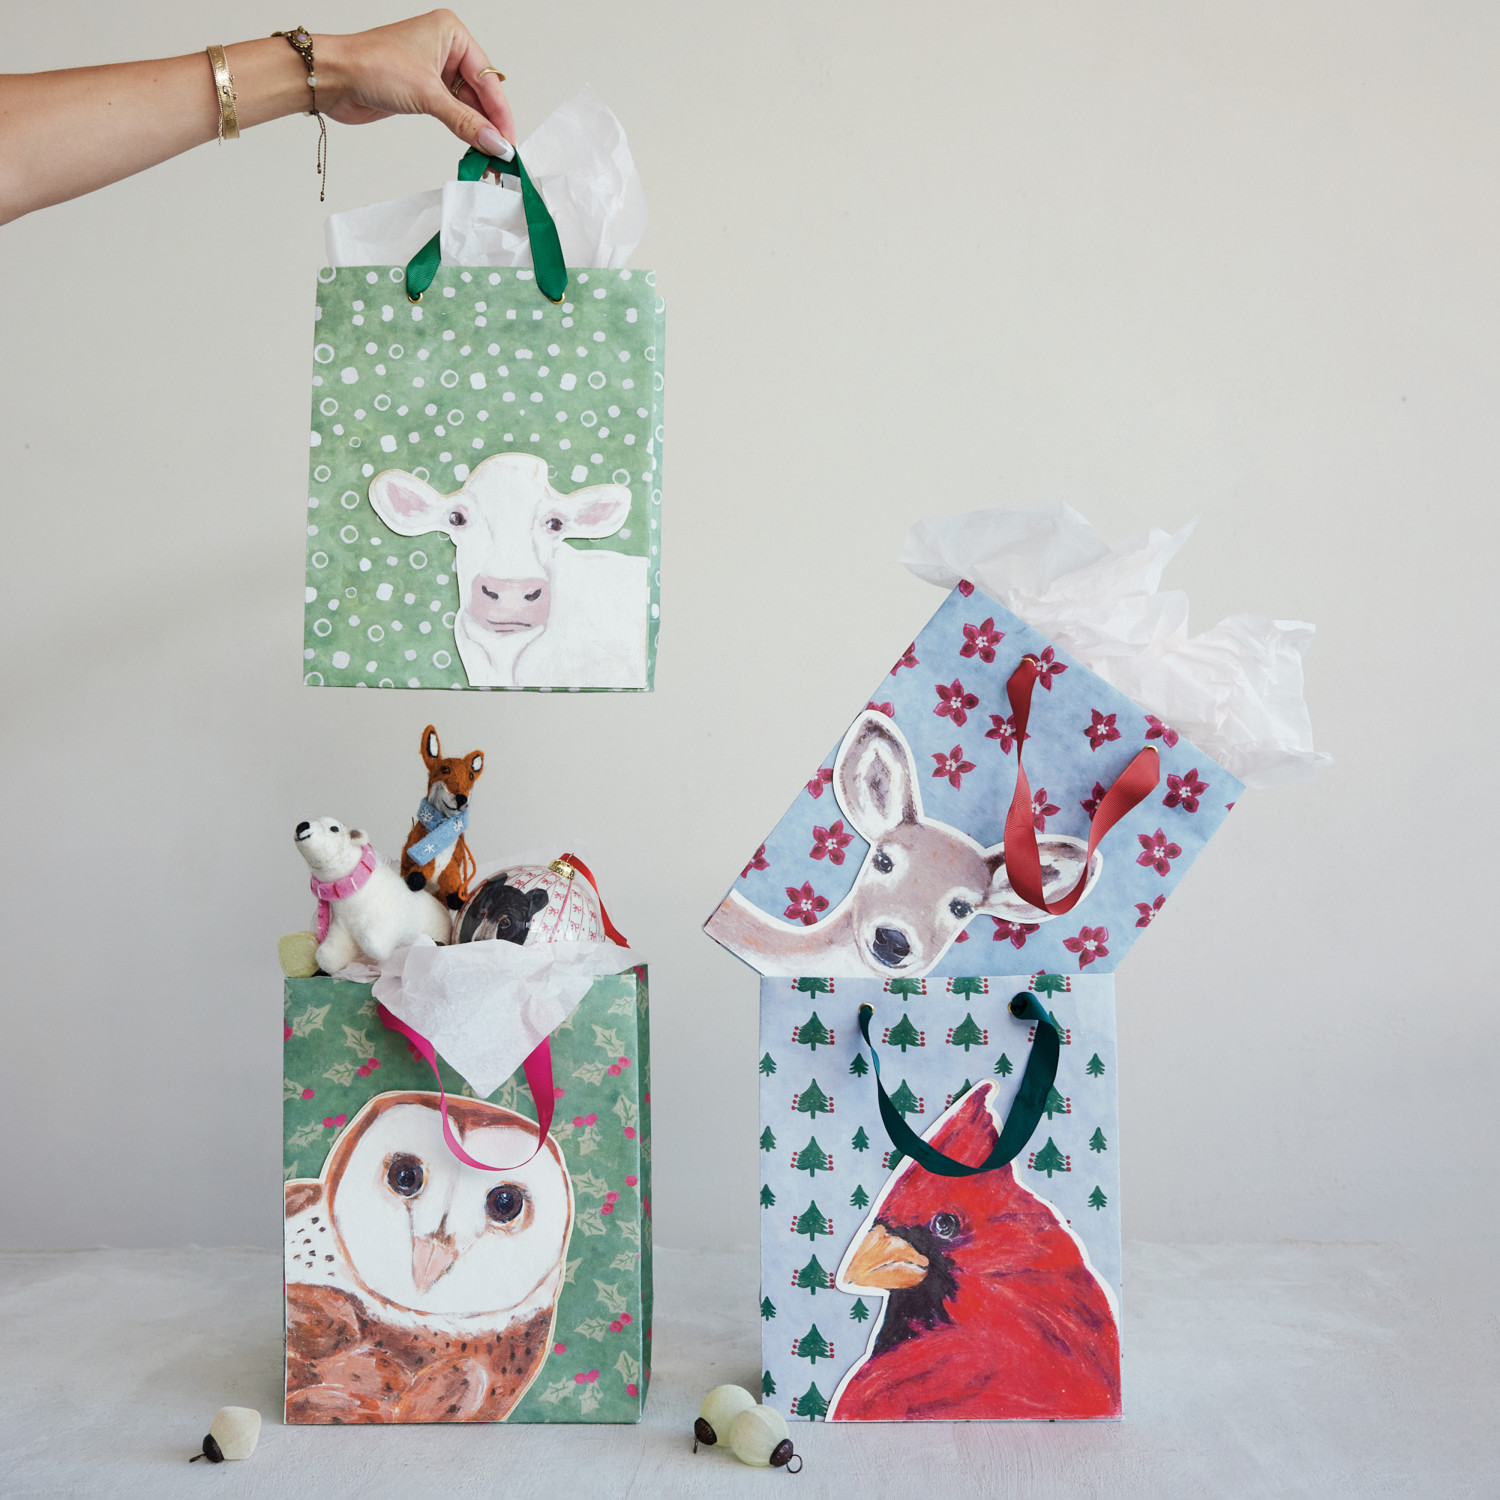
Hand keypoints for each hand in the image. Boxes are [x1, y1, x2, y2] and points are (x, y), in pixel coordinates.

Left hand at [317, 10, 515, 157]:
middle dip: (491, 125)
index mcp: (451, 34)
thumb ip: (465, 122)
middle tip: (502, 156)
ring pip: (468, 106)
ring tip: (489, 158)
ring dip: (478, 132)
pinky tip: (473, 147)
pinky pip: (452, 114)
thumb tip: (495, 143)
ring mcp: (434, 71)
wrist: (334, 78)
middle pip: (481, 94)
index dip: (500, 113)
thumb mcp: (427, 94)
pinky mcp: (423, 92)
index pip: (487, 79)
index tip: (509, 142)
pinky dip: (463, 131)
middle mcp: (445, 49)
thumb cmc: (371, 65)